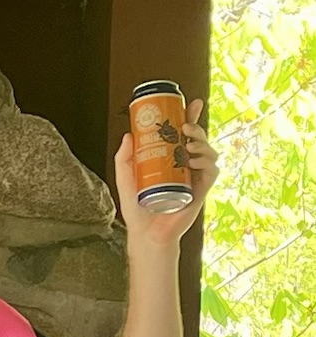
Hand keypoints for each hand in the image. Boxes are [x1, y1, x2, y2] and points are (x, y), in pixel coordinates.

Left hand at [116, 97, 216, 244]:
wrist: (145, 233)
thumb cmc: (137, 208)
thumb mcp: (125, 179)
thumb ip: (124, 159)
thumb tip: (127, 135)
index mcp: (170, 159)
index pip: (183, 134)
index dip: (191, 117)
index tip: (193, 103)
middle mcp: (185, 165)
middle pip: (198, 139)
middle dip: (196, 127)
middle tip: (186, 127)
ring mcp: (195, 176)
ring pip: (208, 152)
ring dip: (202, 143)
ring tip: (188, 145)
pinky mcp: (201, 189)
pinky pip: (211, 170)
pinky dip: (207, 162)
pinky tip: (194, 162)